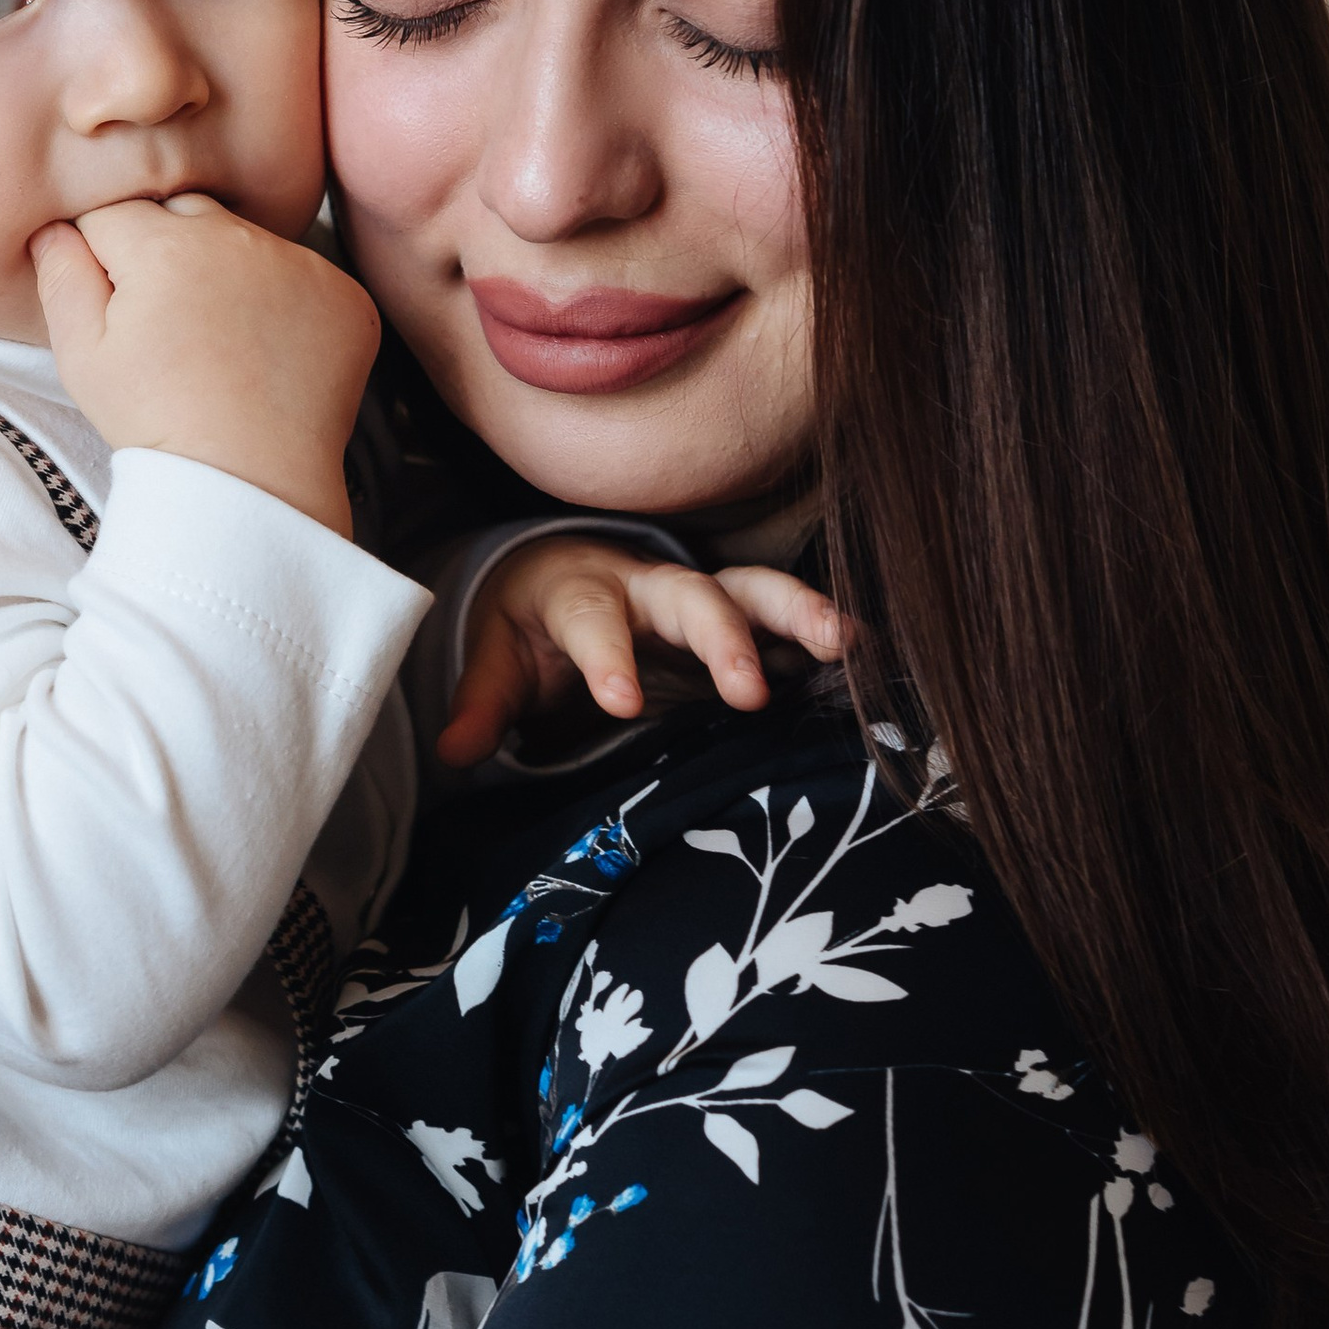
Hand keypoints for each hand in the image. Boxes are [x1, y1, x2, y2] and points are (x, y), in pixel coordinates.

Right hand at [29, 196, 380, 537]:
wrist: (251, 486)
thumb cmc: (157, 426)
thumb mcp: (83, 357)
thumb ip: (61, 276)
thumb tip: (55, 228)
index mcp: (164, 245)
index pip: (115, 215)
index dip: (105, 260)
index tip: (118, 310)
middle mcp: (237, 237)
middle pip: (185, 214)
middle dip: (168, 253)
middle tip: (169, 326)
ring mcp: (300, 263)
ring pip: (246, 242)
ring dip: (229, 273)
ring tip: (220, 344)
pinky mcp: (344, 295)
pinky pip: (304, 276)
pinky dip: (286, 304)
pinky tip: (267, 354)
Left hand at [439, 538, 847, 769]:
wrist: (565, 578)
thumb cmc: (531, 628)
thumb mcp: (498, 660)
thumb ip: (483, 704)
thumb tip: (455, 751)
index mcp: (581, 593)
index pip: (592, 622)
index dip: (606, 657)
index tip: (620, 702)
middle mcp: (648, 587)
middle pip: (689, 597)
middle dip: (719, 637)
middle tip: (747, 689)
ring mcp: (703, 600)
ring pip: (754, 592)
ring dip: (800, 615)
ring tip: (846, 644)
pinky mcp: (741, 622)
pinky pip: (790, 619)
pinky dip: (829, 634)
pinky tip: (873, 658)